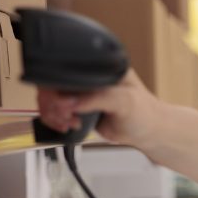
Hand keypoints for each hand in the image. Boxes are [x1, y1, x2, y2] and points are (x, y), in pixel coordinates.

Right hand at [36, 69, 160, 148]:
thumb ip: (99, 98)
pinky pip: (55, 110)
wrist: (147, 132)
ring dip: (53, 112)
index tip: (65, 104)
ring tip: (69, 121)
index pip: (69, 68)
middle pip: (53, 83)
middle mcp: (89, 76)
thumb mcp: (125, 102)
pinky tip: (68, 124)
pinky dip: (55, 119)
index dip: (59, 86)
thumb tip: (71, 101)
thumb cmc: (144, 113)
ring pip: (51, 97)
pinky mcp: (78, 107)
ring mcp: (82, 92)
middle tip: (66, 115)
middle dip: (54, 103)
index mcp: (102, 66)